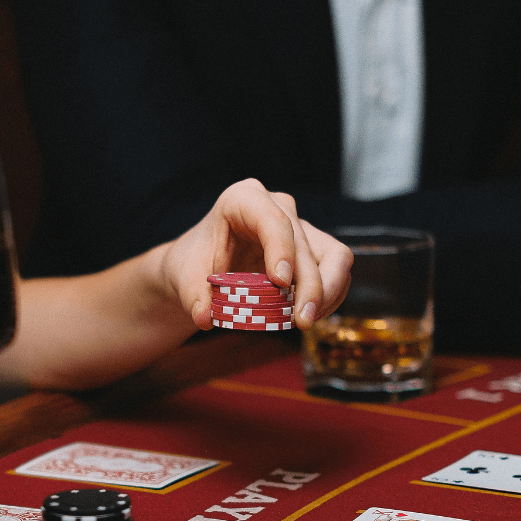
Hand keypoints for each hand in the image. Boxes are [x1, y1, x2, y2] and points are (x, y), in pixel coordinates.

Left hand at [160, 179, 352, 328]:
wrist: (201, 267)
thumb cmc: (194, 263)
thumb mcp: (184, 278)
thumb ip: (192, 297)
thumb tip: (205, 318)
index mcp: (242, 199)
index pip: (271, 219)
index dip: (281, 249)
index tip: (280, 282)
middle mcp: (277, 207)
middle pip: (305, 244)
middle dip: (309, 285)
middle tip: (301, 321)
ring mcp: (299, 227)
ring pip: (335, 256)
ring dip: (328, 292)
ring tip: (305, 321)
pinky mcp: (313, 249)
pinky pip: (337, 271)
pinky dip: (330, 297)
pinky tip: (309, 316)